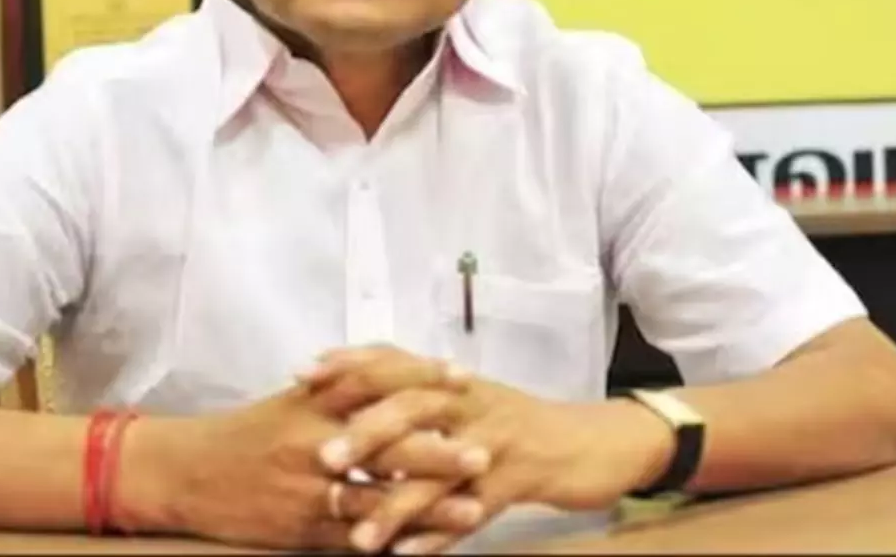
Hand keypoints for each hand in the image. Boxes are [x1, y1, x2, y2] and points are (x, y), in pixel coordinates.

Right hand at [123, 384, 487, 551]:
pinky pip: (352, 537)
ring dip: (429, 506)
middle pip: (385, 442)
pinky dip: (391, 542)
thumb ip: (336, 389)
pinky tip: (426, 548)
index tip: (461, 375)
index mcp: (311, 402)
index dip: (420, 377)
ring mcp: (307, 488)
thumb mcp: (289, 401)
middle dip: (439, 449)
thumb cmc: (245, 434)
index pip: (374, 380)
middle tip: (485, 450)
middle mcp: (312, 441)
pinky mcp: (300, 528)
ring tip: (473, 509)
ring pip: (377, 497)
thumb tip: (391, 375)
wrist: (186, 472)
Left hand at [306, 347, 674, 553]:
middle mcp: (471, 400)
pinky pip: (473, 511)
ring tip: (360, 537)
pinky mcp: (520, 479)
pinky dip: (440, 537)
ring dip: (397, 506)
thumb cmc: (516, 422)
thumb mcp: (468, 398)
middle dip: (366, 432)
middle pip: (413, 406)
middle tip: (323, 459)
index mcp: (452, 379)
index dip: (350, 363)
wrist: (592, 440)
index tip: (303, 374)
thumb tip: (351, 385)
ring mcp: (496, 440)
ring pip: (439, 472)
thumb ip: (417, 392)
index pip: (395, 359)